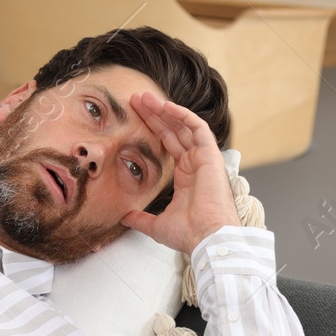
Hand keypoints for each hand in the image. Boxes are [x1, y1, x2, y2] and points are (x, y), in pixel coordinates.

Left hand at [118, 91, 239, 256]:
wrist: (206, 238)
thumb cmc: (189, 234)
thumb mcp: (156, 225)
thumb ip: (140, 218)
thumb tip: (124, 217)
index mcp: (186, 176)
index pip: (168, 144)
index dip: (152, 128)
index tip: (134, 116)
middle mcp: (195, 164)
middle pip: (174, 130)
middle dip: (155, 114)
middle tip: (136, 99)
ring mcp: (204, 158)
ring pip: (184, 125)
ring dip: (165, 109)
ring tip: (145, 97)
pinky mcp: (211, 155)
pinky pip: (197, 127)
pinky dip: (182, 115)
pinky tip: (165, 106)